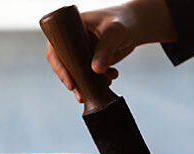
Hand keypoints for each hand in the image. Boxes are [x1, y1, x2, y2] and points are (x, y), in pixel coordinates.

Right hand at [46, 0, 177, 98]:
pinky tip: (110, 79)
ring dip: (87, 84)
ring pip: (77, 73)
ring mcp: (82, 53)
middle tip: (82, 93)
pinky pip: (89, 76)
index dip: (59, 67)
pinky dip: (98, 82)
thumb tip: (96, 70)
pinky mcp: (91, 61)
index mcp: (70, 29)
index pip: (56, 50)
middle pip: (64, 65)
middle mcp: (73, 42)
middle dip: (73, 80)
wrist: (137, 26)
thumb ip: (106, 49)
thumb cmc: (124, 20)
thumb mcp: (115, 32)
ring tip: (103, 84)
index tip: (70, 82)